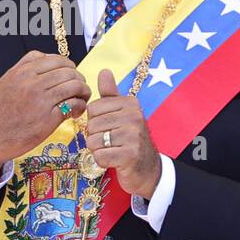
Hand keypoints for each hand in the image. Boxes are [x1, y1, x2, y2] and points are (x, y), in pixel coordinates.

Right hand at [0, 51, 89, 177]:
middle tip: (79, 88)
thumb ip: (24, 67)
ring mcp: (41, 100)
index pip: (57, 59)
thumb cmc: (1, 112)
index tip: (70, 74)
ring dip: (83, 91)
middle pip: (69, 71)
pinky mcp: (49, 118)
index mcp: (23, 72)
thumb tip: (45, 58)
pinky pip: (74, 104)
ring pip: (74, 85)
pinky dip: (80, 106)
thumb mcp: (7, 81)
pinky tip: (75, 111)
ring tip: (81, 99)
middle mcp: (32, 83)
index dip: (69, 66)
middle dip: (79, 78)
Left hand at [84, 68, 161, 198]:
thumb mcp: (122, 113)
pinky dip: (102, 161)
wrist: (148, 169)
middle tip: (111, 141)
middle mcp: (133, 116)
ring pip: (93, 141)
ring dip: (98, 150)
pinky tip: (115, 160)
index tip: (109, 127)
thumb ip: (110, 94)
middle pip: (91, 125)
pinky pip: (99, 156)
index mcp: (130, 103)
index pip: (92, 108)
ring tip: (113, 150)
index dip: (95, 121)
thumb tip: (104, 71)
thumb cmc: (130, 139)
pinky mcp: (130, 155)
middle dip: (96, 137)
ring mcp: (133, 136)